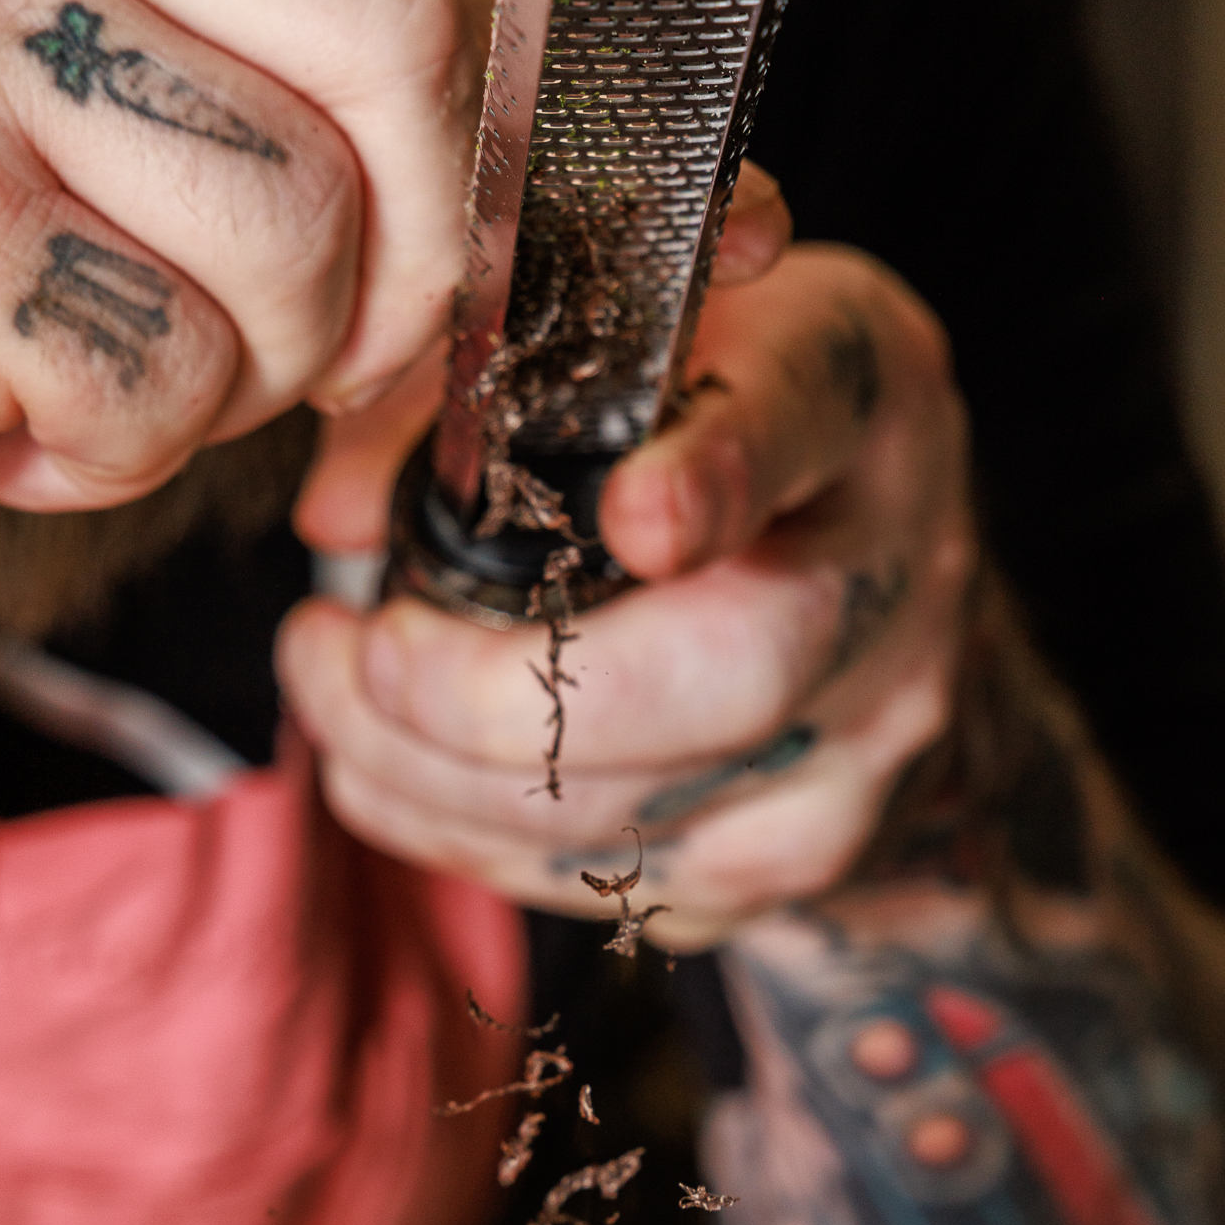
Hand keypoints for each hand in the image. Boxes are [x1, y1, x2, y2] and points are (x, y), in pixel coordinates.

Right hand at [0, 0, 490, 561]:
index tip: (388, 262)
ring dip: (234, 383)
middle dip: (411, 262)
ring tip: (89, 372)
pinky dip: (111, 457)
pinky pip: (166, 379)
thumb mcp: (84, 59)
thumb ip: (276, 60)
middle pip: (402, 47)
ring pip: (299, 240)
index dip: (456, 158)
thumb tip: (515, 178)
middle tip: (306, 355)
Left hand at [277, 198, 977, 948]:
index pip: (800, 427)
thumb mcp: (624, 337)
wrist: (872, 565)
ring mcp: (862, 740)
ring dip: (440, 776)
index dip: (719, 481)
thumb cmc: (716, 416)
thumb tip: (338, 521)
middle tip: (364, 650)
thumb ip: (477, 390)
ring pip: (651, 813)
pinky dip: (472, 839)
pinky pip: (620, 886)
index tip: (638, 517)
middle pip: (732, 678)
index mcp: (858, 393)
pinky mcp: (802, 857)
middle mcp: (893, 578)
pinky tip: (390, 772)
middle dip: (502, 690)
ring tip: (332, 693)